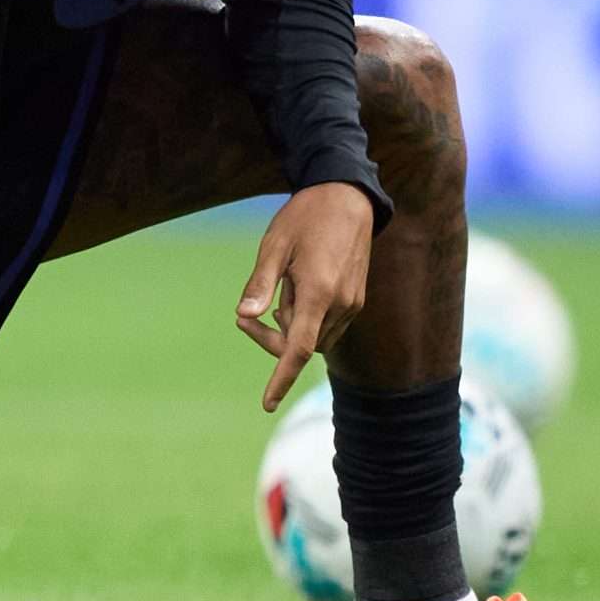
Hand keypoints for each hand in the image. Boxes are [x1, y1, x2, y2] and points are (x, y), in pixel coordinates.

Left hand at [236, 182, 373, 412]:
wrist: (348, 197)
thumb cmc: (305, 217)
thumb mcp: (273, 245)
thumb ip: (260, 284)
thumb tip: (243, 317)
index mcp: (319, 292)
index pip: (299, 349)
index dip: (281, 378)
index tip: (267, 404)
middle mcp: (342, 304)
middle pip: (302, 345)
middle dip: (272, 338)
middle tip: (244, 316)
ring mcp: (353, 303)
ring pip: (315, 337)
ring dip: (290, 327)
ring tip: (280, 289)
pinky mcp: (357, 299)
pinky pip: (327, 326)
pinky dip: (306, 320)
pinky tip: (295, 292)